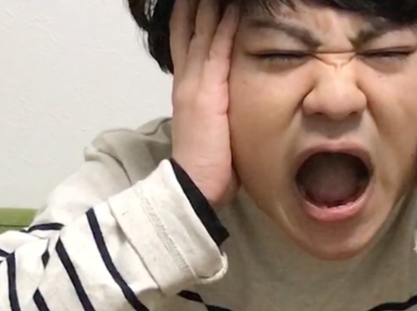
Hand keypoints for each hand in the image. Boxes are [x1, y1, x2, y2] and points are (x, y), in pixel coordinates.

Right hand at [169, 0, 240, 208]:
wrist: (192, 186)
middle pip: (188, 30)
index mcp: (186, 90)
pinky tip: (232, 7)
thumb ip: (217, 112)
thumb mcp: (211, 130)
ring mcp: (195, 84)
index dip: (189, 20)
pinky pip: (218, 49)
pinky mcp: (208, 91)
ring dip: (210, 6)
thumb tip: (231, 108)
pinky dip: (224, 25)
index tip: (194, 2)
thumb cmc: (206, 166)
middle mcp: (186, 81)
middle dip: (194, 5)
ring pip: (202, 32)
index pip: (185, 45)